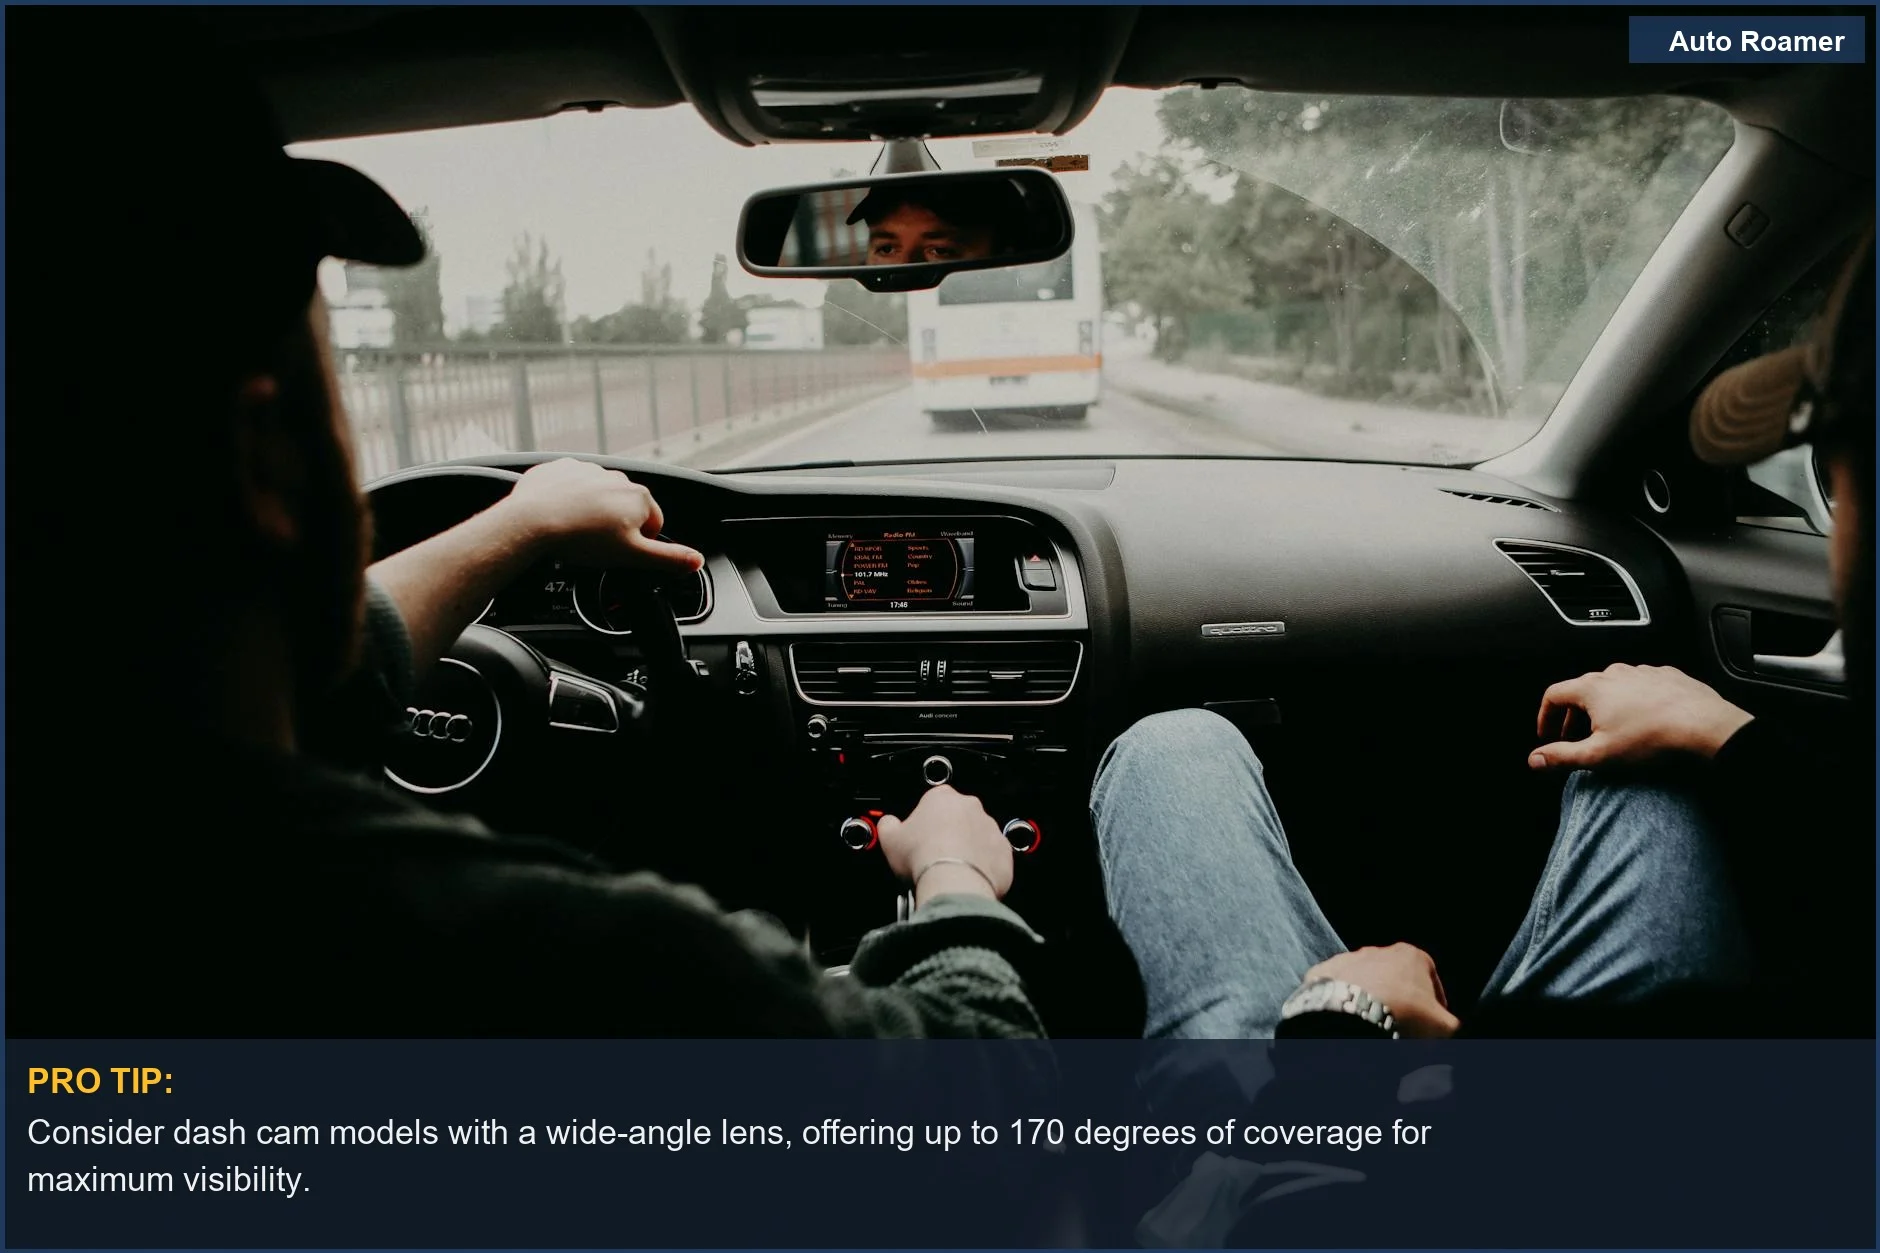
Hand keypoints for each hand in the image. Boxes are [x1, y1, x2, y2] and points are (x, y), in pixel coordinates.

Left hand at [496, 458, 701, 572]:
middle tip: (595, 545)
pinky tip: (558, 514)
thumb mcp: (632, 556)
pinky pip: (569, 484)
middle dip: (614, 525)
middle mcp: (617, 477)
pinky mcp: (560, 468)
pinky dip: (566, 498)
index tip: (619, 551)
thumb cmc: (583, 539)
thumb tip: (696, 561)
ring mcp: (588, 469)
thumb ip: (668, 558)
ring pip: (597, 496)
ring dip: (591, 510)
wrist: (533, 520)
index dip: (637, 542)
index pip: (652, 523)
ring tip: (574, 530)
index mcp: (639, 497)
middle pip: (624, 508)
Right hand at [876, 785, 1013, 904]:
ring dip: (967, 849)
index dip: (924, 820)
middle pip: (957, 817)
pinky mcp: (1004, 851)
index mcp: (942, 797)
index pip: (932, 801)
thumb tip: (889, 824)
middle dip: (948, 833)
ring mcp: (991, 829)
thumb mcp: (890, 838)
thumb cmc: (922, 857)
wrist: (953, 882)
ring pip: (978, 836)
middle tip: (933, 855)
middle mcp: (970, 807)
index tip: (918, 837)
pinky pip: (993, 857)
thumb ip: (888, 825)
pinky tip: (967, 878)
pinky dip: (984, 866)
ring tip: (950, 870)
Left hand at [1303, 944, 1458, 1038]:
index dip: (1435, 1005)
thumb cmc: (1403, 1016)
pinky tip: (1346, 1023)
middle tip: (1401, 1030)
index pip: (1432, 979)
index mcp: (1412, 955)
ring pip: (1365, 983)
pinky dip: (1341, 1004)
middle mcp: (1378, 951)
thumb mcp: (1443, 1027)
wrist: (1350, 1015)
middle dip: (1400, 1002)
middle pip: (1396, 980)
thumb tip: (1454, 1031)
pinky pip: (1336, 990)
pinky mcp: (1321, 974)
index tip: (1432, 1024)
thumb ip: (1454, 1026)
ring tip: (1372, 1028)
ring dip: (1370, 1002)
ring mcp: (1347, 960)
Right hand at [1529, 663, 1751, 770]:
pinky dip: (1634, 702)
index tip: (1548, 733)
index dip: (1545, 716)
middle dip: (1574, 716)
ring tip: (1613, 731)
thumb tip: (1535, 760)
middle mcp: (1615, 674)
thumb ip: (1561, 757)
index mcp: (1592, 688)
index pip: (1554, 695)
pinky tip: (1644, 722)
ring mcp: (1643, 672)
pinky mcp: (1667, 676)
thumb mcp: (1598, 756)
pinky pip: (1641, 687)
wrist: (1705, 727)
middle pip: (1583, 691)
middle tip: (1576, 738)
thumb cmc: (1652, 739)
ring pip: (1613, 688)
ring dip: (1606, 707)